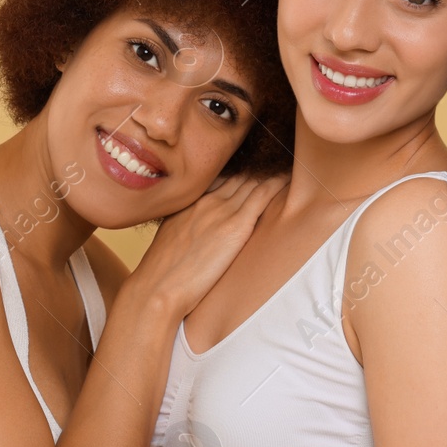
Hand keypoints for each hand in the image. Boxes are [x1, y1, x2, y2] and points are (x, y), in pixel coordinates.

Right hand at [125, 173, 286, 316]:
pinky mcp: (235, 226)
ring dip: (270, 171)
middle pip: (238, 174)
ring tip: (289, 163)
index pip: (219, 176)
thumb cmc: (163, 275)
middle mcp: (205, 199)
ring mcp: (220, 210)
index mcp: (189, 202)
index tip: (252, 165)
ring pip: (252, 180)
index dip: (238, 170)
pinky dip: (277, 183)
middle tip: (278, 158)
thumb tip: (199, 236)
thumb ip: (188, 229)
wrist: (157, 288)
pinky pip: (262, 195)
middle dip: (257, 166)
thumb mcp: (172, 240)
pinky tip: (290, 176)